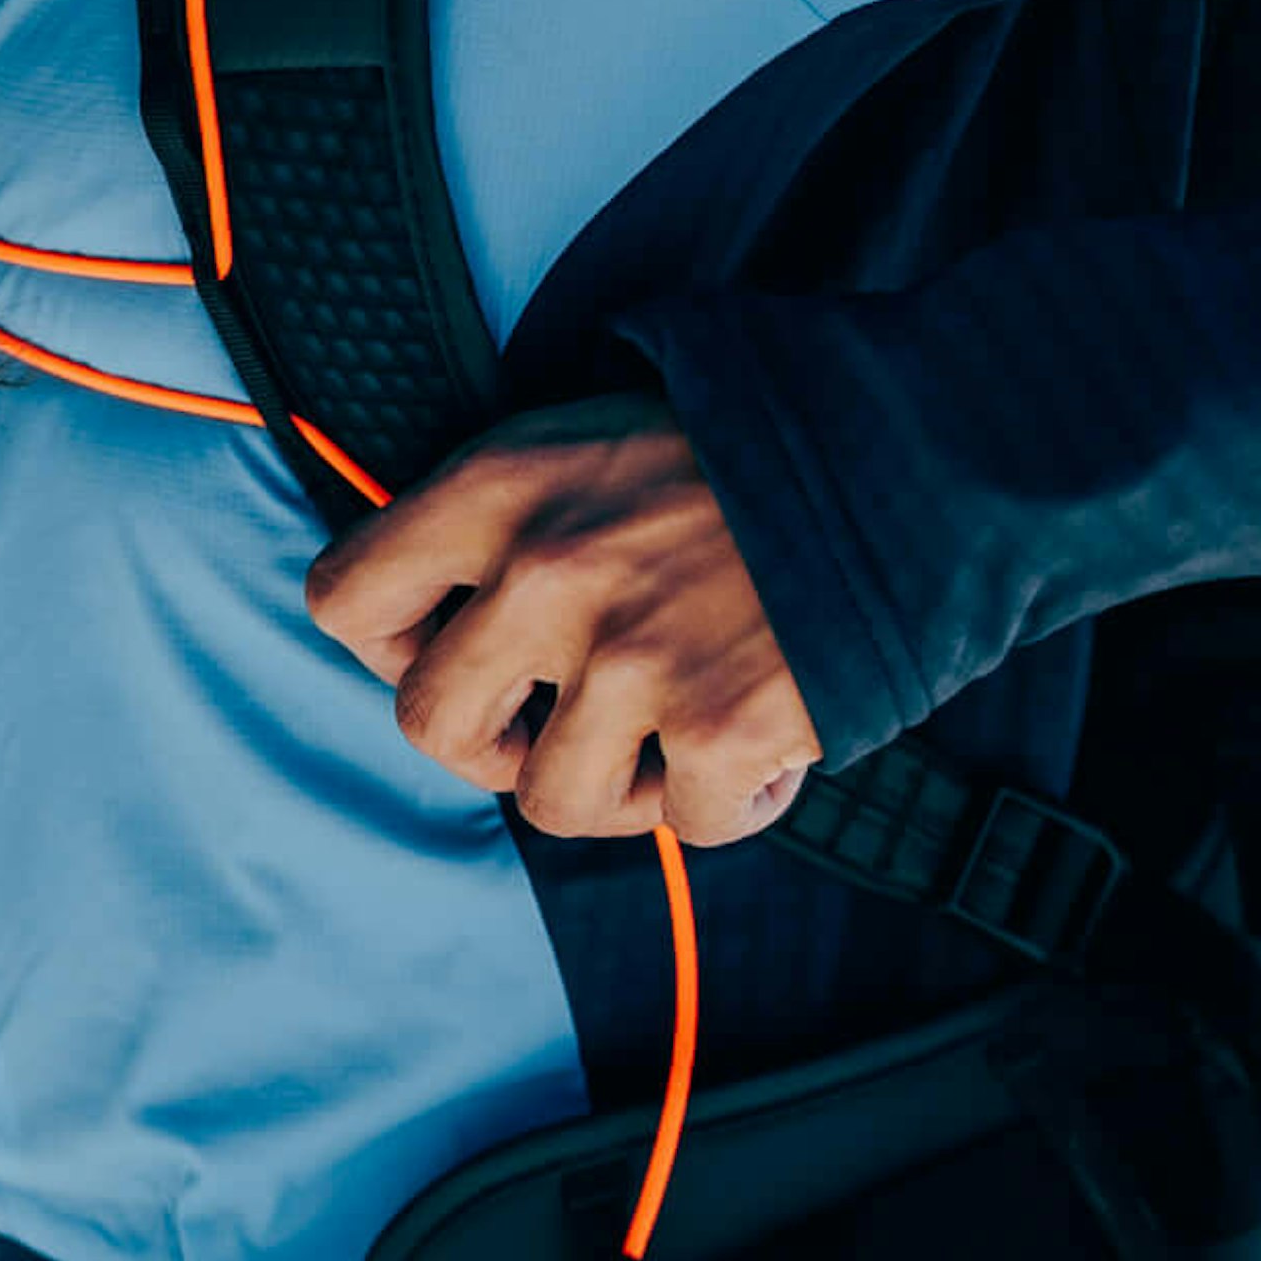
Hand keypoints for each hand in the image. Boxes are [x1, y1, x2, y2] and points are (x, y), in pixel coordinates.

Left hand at [303, 412, 819, 841]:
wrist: (915, 449)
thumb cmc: (747, 449)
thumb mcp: (592, 435)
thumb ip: (506, 519)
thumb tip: (439, 623)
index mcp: (500, 487)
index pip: (345, 596)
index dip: (392, 643)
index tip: (460, 645)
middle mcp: (548, 572)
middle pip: (429, 724)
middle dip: (490, 744)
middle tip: (561, 722)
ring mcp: (634, 656)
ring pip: (551, 799)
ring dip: (618, 786)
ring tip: (681, 730)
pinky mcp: (723, 727)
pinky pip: (688, 825)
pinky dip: (731, 802)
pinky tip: (767, 742)